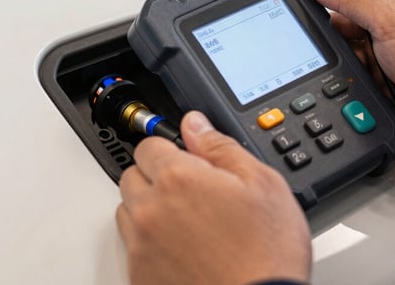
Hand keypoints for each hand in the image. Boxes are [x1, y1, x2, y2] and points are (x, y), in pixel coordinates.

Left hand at [116, 111, 310, 284]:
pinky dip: (149, 243)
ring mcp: (141, 246)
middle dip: (157, 177)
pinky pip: (132, 247)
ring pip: (128, 211)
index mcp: (178, 179)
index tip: (186, 158)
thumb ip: (221, 147)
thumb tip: (196, 125)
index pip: (149, 144)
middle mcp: (151, 210)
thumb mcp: (263, 183)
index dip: (172, 148)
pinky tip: (182, 249)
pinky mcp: (139, 276)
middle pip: (133, 175)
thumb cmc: (266, 255)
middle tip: (192, 192)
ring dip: (149, 209)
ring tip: (188, 222)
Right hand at [301, 0, 394, 159]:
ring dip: (348, 87)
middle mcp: (385, 38)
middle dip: (336, 62)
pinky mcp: (388, 99)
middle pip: (337, 48)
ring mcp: (387, 70)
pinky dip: (357, 107)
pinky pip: (357, 103)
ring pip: (343, 78)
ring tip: (368, 88)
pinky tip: (366, 107)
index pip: (336, 9)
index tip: (306, 36)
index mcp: (386, 9)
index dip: (319, 23)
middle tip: (349, 66)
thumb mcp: (391, 20)